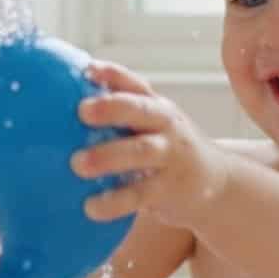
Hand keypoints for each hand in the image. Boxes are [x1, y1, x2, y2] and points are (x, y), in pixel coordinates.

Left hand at [73, 61, 228, 228]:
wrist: (218, 183)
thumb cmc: (168, 150)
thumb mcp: (153, 127)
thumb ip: (120, 118)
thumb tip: (60, 111)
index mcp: (156, 106)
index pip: (134, 83)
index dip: (112, 74)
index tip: (87, 70)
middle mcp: (165, 125)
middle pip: (140, 110)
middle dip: (112, 107)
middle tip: (82, 111)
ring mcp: (170, 156)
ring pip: (141, 151)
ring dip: (109, 156)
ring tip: (78, 164)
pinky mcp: (169, 189)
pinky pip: (140, 194)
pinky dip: (115, 201)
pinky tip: (92, 207)